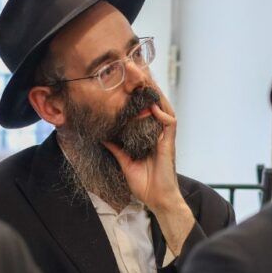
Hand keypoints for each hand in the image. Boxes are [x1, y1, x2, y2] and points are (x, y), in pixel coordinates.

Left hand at [103, 92, 193, 255]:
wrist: (157, 200)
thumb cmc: (144, 184)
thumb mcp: (124, 162)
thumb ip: (116, 148)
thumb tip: (102, 136)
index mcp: (149, 136)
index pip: (146, 110)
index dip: (140, 96)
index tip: (130, 82)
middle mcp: (158, 134)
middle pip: (156, 105)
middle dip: (148, 88)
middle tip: (138, 72)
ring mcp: (165, 138)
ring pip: (165, 109)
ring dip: (157, 95)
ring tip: (147, 80)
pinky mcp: (169, 145)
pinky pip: (170, 124)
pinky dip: (162, 113)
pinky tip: (154, 106)